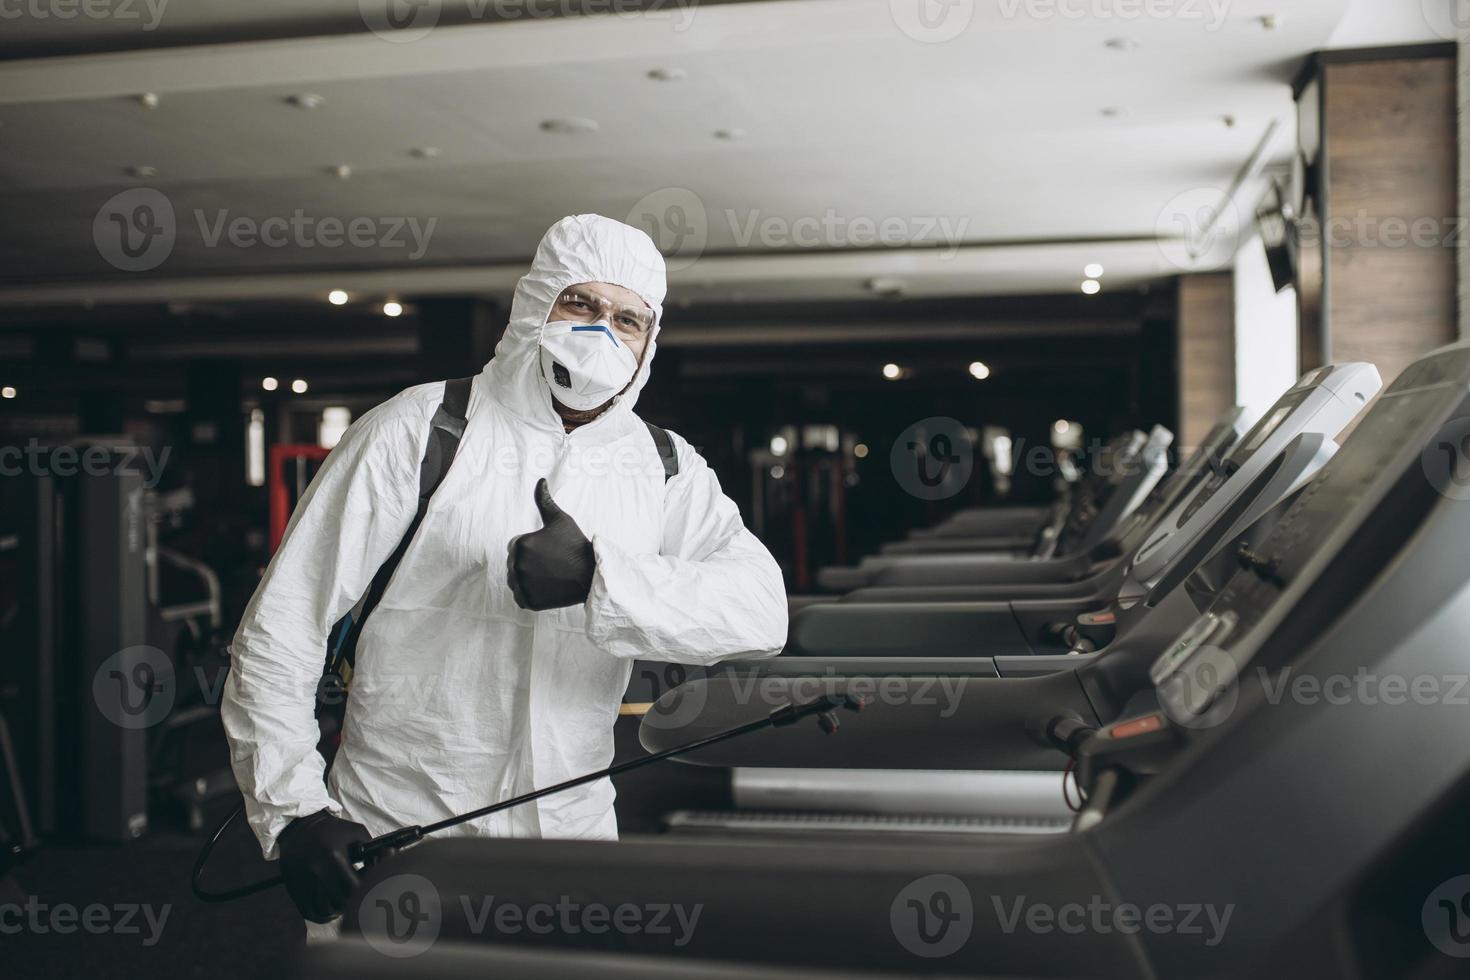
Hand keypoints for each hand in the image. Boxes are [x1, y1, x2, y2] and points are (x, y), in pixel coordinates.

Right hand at [277, 809, 371, 922]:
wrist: (299, 829)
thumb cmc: (331, 830)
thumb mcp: (355, 831)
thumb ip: (372, 847)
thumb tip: (386, 861)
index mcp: (334, 858)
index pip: (355, 886)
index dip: (366, 887)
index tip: (369, 880)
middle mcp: (318, 873)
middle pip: (342, 902)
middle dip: (354, 899)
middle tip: (358, 891)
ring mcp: (305, 884)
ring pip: (326, 910)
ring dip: (339, 909)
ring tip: (345, 899)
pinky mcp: (295, 891)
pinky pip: (311, 913)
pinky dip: (323, 915)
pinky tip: (331, 907)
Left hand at [507, 478, 595, 610]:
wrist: (590, 576)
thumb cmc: (575, 546)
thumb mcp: (561, 520)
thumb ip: (544, 501)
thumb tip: (540, 480)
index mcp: (520, 544)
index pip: (516, 546)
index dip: (534, 547)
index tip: (550, 551)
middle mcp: (517, 565)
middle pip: (515, 564)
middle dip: (530, 563)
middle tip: (552, 564)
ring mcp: (522, 585)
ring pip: (516, 580)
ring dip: (527, 579)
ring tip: (549, 576)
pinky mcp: (528, 601)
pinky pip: (521, 597)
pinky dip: (530, 594)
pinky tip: (547, 588)